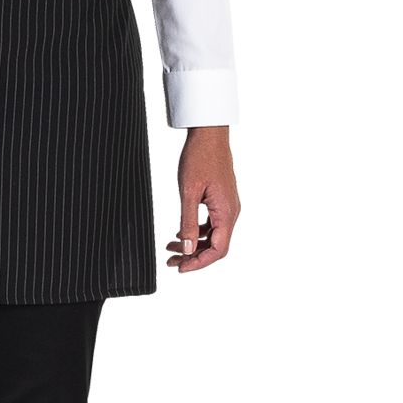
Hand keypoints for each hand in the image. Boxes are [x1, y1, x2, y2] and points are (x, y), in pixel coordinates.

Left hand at [165, 125, 239, 273]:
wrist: (209, 134)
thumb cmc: (200, 158)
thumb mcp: (189, 191)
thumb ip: (187, 222)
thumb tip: (187, 248)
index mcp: (227, 212)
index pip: (218, 249)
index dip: (200, 262)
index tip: (181, 268)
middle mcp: (231, 212)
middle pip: (217, 246)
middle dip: (194, 256)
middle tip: (172, 261)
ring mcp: (228, 206)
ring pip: (214, 236)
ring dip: (194, 244)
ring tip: (171, 248)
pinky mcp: (222, 200)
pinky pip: (212, 224)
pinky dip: (197, 231)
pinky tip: (180, 232)